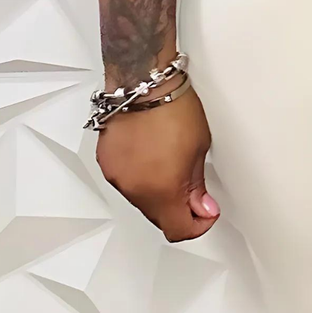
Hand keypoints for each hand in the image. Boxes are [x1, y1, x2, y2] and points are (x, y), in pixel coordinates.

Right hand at [96, 83, 220, 242]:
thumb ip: (197, 186)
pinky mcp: (106, 163)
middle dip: (178, 209)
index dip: (197, 226)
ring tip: (170, 165)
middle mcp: (134, 189)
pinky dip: (140, 177)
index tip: (205, 213)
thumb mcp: (199, 149)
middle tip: (194, 190)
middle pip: (158, 217)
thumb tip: (201, 207)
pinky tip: (150, 157)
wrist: (143, 82)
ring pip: (140, 200)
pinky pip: (126, 182)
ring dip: (157, 192)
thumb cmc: (172, 107)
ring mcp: (117, 176)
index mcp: (162, 190)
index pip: (178, 230)